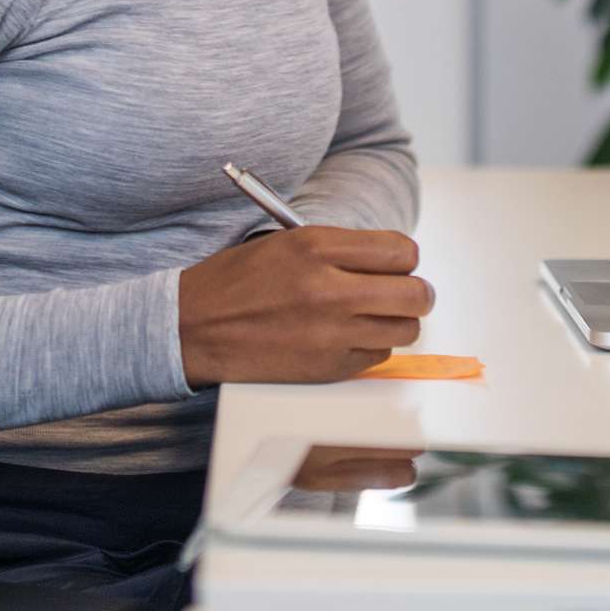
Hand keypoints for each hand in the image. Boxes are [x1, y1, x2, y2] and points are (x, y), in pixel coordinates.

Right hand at [176, 226, 431, 386]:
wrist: (194, 329)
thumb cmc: (237, 281)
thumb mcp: (285, 242)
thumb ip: (340, 249)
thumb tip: (391, 260)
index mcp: (316, 247)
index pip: (401, 250)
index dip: (404, 258)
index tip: (396, 264)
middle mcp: (329, 289)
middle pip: (414, 294)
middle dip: (414, 293)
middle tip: (401, 293)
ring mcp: (331, 333)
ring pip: (404, 329)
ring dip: (395, 322)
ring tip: (373, 316)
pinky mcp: (328, 367)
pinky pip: (378, 357)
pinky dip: (370, 347)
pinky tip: (345, 338)